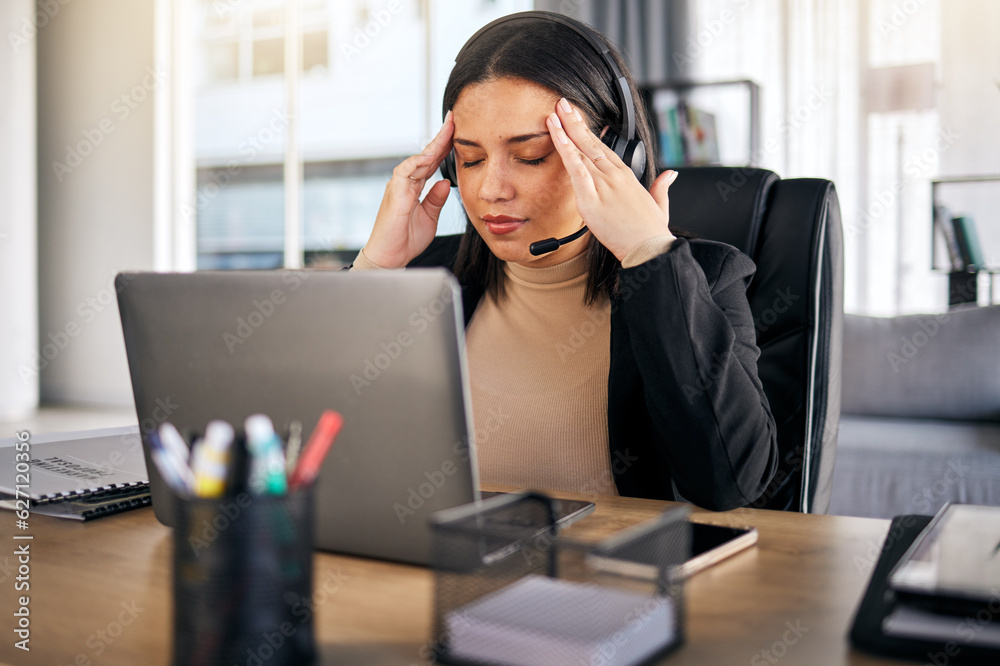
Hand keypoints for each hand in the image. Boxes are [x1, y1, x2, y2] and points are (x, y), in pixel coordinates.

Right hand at [363, 111, 454, 267]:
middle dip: (441, 136)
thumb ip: (436, 199)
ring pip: (418, 159)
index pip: (432, 162)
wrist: (390, 257)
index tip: (457, 131)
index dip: (444, 146)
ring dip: (433, 144)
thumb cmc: (405, 239)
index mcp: (415, 187)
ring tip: (448, 130)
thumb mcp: (429, 218)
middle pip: (426, 155)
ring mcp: (398, 186)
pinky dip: (418, 162)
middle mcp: (406, 182)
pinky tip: (431, 155)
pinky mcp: (394, 192)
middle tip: (454, 118)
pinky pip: (406, 171)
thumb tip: (446, 182)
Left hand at [545, 98, 677, 261]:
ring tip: (554, 113)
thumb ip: (662, 187)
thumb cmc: (651, 231)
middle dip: (575, 122)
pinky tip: (558, 136)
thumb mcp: (660, 204)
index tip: (578, 119)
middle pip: (590, 143)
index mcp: (626, 176)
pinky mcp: (591, 199)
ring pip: (580, 152)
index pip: (603, 147)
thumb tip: (670, 175)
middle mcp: (614, 176)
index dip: (588, 132)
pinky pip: (576, 170)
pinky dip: (566, 151)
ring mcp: (603, 185)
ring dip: (565, 130)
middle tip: (562, 104)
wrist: (649, 248)